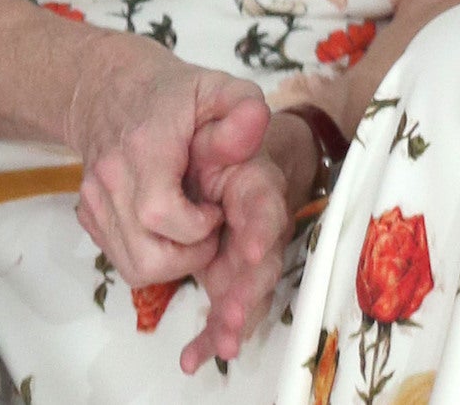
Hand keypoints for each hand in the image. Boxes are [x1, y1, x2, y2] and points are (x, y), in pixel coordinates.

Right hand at [68, 35, 271, 288]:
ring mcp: (93, 199)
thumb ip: (242, 104)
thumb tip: (257, 120)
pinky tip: (166, 227)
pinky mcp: (87, 215)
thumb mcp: (216, 88)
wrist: (107, 89)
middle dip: (190, 255)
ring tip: (189, 228)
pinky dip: (151, 255)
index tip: (216, 208)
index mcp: (142, 149)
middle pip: (148, 257)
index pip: (161, 213)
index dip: (199, 227)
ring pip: (134, 267)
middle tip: (208, 227)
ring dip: (173, 261)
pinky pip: (122, 259)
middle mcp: (110, 178)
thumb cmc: (171, 95)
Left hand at [176, 113, 316, 371]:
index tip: (253, 249)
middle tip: (235, 317)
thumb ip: (233, 113)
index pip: (265, 206)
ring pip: (239, 292)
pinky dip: (209, 334)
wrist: (197, 135)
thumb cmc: (204, 117)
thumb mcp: (216, 100)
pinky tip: (194, 357)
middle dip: (248, 292)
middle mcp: (254, 223)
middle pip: (258, 264)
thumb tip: (252, 114)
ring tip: (222, 341)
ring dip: (230, 315)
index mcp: (256, 181)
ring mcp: (237, 250)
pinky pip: (219, 308)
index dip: (260, 229)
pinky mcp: (219, 270)